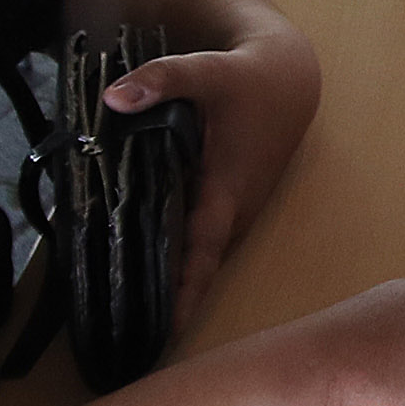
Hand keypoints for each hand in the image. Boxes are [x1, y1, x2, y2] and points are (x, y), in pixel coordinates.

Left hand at [102, 21, 323, 322]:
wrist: (290, 78)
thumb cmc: (251, 80)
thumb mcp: (210, 70)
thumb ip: (163, 80)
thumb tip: (114, 98)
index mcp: (228, 190)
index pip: (203, 251)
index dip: (186, 290)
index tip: (168, 331)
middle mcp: (233, 210)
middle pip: (197, 266)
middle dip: (168, 301)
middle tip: (125, 334)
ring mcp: (232, 209)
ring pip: (197, 254)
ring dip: (170, 282)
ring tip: (124, 313)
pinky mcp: (227, 201)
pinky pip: (198, 238)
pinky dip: (174, 256)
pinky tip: (137, 263)